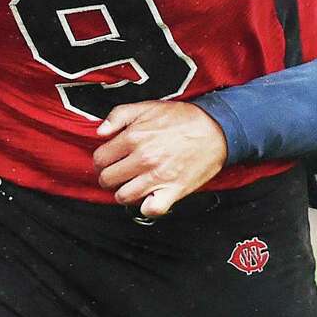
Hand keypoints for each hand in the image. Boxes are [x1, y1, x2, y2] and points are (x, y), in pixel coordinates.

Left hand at [94, 101, 227, 218]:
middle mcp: (143, 158)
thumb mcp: (148, 106)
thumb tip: (99, 132)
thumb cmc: (183, 118)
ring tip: (132, 184)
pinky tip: (148, 197)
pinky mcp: (173, 191)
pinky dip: (146, 207)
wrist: (216, 129)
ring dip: (124, 192)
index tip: (111, 159)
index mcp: (134, 137)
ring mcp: (157, 177)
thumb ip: (119, 115)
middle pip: (107, 179)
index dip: (103, 159)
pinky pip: (150, 209)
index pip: (100, 158)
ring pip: (123, 196)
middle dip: (110, 176)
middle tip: (120, 172)